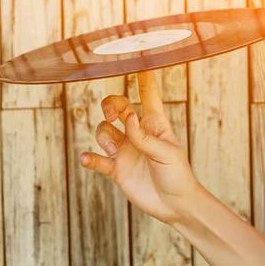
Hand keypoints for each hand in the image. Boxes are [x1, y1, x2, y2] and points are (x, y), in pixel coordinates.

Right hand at [80, 70, 199, 224]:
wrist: (175, 205)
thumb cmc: (178, 175)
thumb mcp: (167, 153)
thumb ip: (145, 137)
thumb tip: (128, 119)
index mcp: (154, 123)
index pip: (148, 94)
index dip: (144, 77)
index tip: (139, 60)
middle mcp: (136, 132)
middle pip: (117, 107)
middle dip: (110, 104)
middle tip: (112, 115)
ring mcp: (125, 150)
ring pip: (104, 131)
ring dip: (105, 137)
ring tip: (115, 151)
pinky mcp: (116, 169)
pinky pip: (98, 159)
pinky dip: (90, 158)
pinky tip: (86, 159)